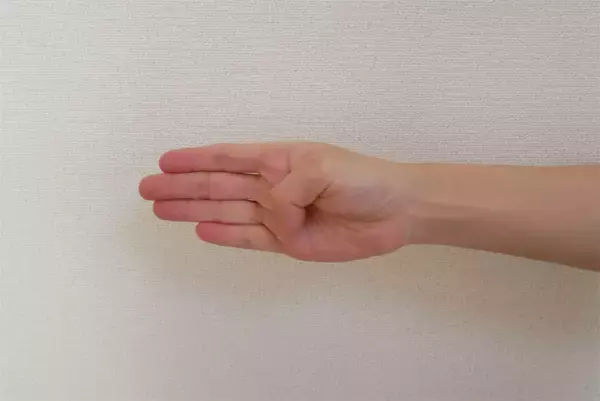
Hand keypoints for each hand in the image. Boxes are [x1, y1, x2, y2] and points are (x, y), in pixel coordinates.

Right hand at [139, 142, 411, 261]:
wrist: (395, 212)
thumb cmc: (362, 179)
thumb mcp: (322, 168)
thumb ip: (288, 189)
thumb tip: (271, 213)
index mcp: (279, 161)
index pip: (228, 158)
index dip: (196, 159)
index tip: (165, 160)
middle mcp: (273, 187)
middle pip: (217, 187)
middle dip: (182, 187)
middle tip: (147, 189)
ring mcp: (278, 216)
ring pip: (226, 213)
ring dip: (194, 211)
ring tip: (161, 210)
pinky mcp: (288, 243)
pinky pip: (250, 238)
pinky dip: (226, 236)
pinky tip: (201, 231)